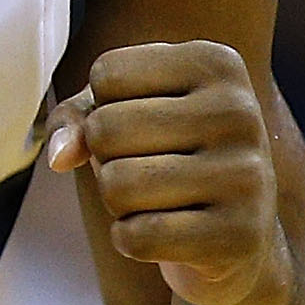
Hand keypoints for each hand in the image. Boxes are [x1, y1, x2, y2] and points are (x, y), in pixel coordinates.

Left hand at [47, 40, 289, 304]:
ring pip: (117, 184)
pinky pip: (138, 236)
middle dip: (105, 160)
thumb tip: (58, 155)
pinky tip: (168, 235)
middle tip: (147, 172)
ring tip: (158, 202)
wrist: (236, 240)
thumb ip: (79, 117)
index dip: (102, 110)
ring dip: (118, 203)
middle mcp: (239, 110)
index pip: (107, 73)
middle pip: (106, 128)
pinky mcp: (239, 236)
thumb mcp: (125, 117)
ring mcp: (247, 174)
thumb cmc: (170, 161)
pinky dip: (132, 241)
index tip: (146, 127)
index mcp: (217, 63)